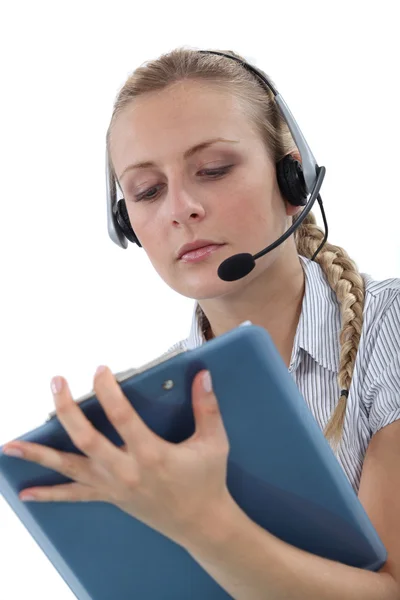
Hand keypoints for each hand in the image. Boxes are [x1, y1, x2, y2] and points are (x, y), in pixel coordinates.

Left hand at [2, 366, 233, 547]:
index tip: (100, 370)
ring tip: (10, 446)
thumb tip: (202, 374)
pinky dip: (49, 494)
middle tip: (56, 383)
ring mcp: (113, 486)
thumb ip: (207, 407)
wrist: (200, 524)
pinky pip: (74, 495)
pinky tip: (26, 493)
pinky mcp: (108, 497)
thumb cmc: (207, 480)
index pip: (121, 416)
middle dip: (66, 410)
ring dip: (39, 455)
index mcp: (151, 453)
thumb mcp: (214, 442)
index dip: (108, 390)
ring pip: (70, 467)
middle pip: (85, 438)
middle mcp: (126, 470)